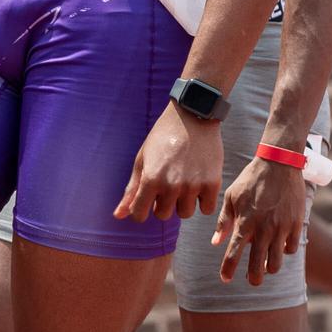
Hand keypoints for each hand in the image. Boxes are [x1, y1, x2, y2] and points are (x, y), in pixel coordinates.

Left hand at [114, 104, 223, 222]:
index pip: (139, 215)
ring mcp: (193, 186)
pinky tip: (199, 184)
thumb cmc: (163, 137)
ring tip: (184, 182)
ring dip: (183, 202)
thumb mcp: (142, 159)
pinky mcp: (212, 183)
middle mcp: (171, 186)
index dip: (141, 209)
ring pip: (185, 213)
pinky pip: (207, 209)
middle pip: (164, 215)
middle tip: (168, 183)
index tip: (147, 199)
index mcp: (151, 180)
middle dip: (163, 203)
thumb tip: (118, 215)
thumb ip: (132, 189)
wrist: (193, 116)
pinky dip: (203, 201)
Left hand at [212, 156, 308, 284]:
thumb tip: (216, 243)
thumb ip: (224, 221)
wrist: (279, 162)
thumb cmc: (252, 178)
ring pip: (277, 262)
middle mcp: (263, 228)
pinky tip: (280, 246)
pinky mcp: (296, 223)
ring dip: (270, 267)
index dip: (228, 269)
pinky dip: (285, 250)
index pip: (234, 253)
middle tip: (252, 280)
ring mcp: (281, 227)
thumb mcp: (232, 196)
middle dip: (254, 278)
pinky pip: (291, 248)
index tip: (225, 279)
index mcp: (245, 222)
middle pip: (258, 267)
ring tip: (266, 264)